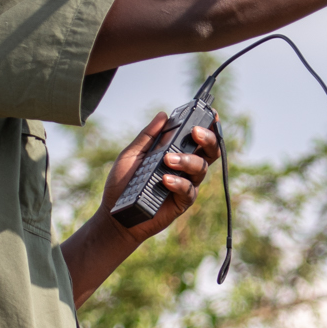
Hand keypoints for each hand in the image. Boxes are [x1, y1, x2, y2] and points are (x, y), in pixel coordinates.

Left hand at [95, 112, 218, 243]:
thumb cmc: (123, 184)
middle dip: (208, 138)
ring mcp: (186, 184)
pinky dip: (179, 183)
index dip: (208, 126)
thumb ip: (148, 136)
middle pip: (209, 151)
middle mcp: (185, 167)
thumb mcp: (132, 155)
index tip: (211, 113)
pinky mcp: (182, 202)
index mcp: (176, 152)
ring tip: (167, 160)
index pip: (198, 137)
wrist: (115, 213)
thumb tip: (163, 115)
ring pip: (201, 168)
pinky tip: (165, 180)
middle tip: (195, 132)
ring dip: (187, 160)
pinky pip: (189, 190)